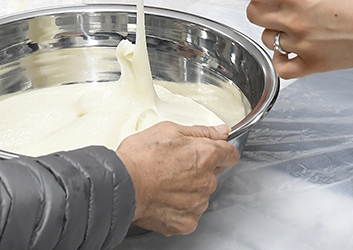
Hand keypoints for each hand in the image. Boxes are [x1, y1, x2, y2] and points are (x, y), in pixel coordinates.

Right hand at [117, 122, 238, 234]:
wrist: (121, 185)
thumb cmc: (140, 157)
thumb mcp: (169, 130)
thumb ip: (201, 131)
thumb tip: (221, 132)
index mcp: (206, 156)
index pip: (230, 154)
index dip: (220, 151)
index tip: (212, 152)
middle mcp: (206, 181)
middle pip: (213, 174)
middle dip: (199, 169)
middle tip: (174, 165)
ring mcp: (197, 204)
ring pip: (201, 194)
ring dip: (189, 189)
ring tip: (165, 182)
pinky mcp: (186, 222)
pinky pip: (190, 213)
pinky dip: (179, 207)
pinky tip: (164, 197)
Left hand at [244, 0, 352, 92]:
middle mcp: (292, 19)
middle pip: (253, 13)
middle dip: (259, 1)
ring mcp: (301, 45)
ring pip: (267, 37)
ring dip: (273, 26)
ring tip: (292, 18)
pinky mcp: (314, 64)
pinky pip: (283, 67)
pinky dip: (280, 58)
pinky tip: (288, 48)